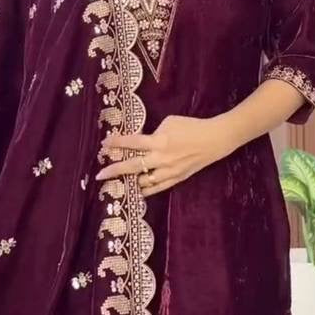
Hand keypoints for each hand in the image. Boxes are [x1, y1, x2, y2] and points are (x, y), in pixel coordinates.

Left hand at [95, 114, 227, 196]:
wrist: (214, 140)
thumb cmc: (191, 126)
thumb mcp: (169, 122)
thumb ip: (153, 133)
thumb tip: (140, 141)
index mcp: (159, 141)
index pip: (132, 143)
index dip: (116, 143)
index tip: (103, 144)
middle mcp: (161, 159)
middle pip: (132, 166)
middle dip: (114, 170)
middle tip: (99, 175)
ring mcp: (169, 172)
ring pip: (143, 181)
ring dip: (128, 182)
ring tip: (116, 183)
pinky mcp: (177, 179)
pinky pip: (157, 188)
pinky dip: (145, 191)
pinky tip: (135, 191)